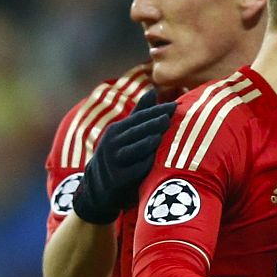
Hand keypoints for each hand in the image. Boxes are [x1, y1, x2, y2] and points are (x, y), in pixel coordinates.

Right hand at [72, 90, 177, 224]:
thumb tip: (153, 90)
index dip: (156, 111)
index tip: (175, 106)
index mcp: (117, 130)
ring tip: (160, 136)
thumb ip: (140, 114)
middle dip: (152, 124)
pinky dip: (143, 166)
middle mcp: (113, 142)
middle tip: (168, 117)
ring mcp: (114, 160)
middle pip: (136, 131)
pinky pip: (133, 170)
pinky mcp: (117, 178)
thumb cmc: (122, 154)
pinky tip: (154, 162)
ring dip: (146, 143)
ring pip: (133, 149)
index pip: (140, 117)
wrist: (101, 186)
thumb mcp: (126, 133)